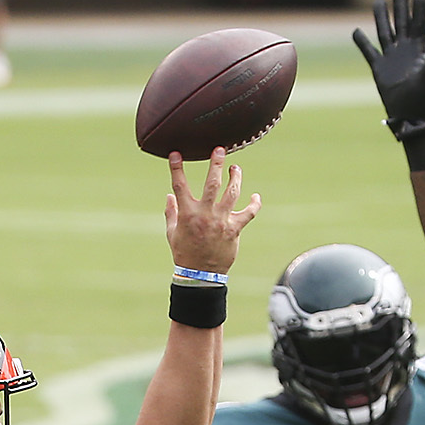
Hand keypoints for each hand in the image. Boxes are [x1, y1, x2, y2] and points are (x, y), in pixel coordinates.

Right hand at [164, 148, 260, 276]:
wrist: (200, 275)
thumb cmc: (184, 253)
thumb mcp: (172, 233)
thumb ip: (171, 212)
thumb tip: (169, 196)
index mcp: (187, 213)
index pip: (179, 185)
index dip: (176, 168)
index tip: (175, 153)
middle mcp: (205, 214)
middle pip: (212, 183)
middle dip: (216, 164)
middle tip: (220, 149)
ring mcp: (221, 221)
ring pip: (232, 193)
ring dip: (236, 178)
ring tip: (236, 168)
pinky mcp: (234, 229)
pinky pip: (248, 213)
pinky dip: (254, 204)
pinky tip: (255, 196)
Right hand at [351, 0, 424, 142]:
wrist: (414, 116)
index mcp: (420, 48)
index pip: (419, 20)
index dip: (420, 5)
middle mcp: (405, 49)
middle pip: (402, 21)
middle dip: (400, 4)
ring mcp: (392, 58)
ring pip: (385, 32)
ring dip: (382, 17)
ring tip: (379, 1)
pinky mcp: (379, 70)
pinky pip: (369, 52)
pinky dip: (362, 43)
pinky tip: (356, 31)